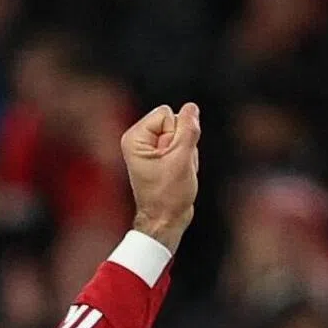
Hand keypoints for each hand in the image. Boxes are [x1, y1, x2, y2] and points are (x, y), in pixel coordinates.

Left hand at [121, 102, 199, 253]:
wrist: (166, 220)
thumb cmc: (168, 195)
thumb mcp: (182, 158)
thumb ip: (188, 129)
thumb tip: (192, 108)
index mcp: (135, 138)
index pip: (167, 113)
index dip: (176, 134)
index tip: (170, 158)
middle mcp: (139, 141)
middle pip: (175, 122)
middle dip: (182, 144)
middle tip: (175, 167)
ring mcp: (150, 149)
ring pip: (182, 135)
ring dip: (186, 153)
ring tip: (176, 173)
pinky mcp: (161, 156)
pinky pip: (184, 146)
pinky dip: (187, 159)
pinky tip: (179, 174)